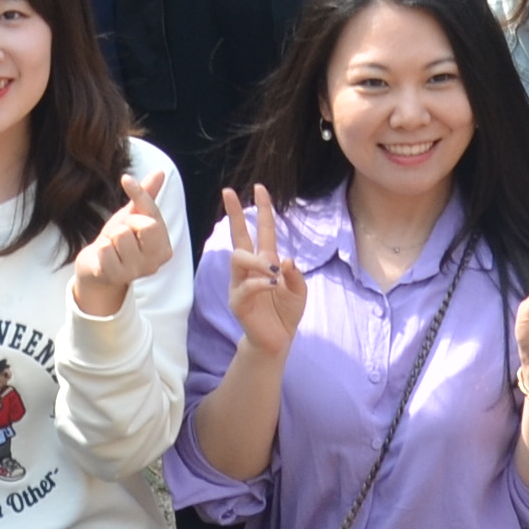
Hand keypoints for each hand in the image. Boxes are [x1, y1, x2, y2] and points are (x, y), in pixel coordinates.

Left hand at [69, 163, 177, 318]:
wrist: (96, 267)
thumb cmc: (119, 240)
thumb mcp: (133, 215)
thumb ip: (147, 195)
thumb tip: (160, 171)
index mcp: (163, 248)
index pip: (154, 214)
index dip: (139, 194)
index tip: (125, 179)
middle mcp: (154, 263)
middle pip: (142, 225)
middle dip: (126, 223)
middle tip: (121, 234)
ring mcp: (134, 272)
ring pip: (120, 235)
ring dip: (111, 237)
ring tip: (112, 247)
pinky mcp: (114, 277)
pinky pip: (105, 249)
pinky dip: (100, 249)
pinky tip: (104, 258)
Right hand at [218, 191, 311, 361]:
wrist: (277, 341)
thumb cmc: (286, 313)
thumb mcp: (299, 291)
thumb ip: (295, 275)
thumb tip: (286, 259)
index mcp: (266, 261)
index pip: (262, 230)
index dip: (262, 209)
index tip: (259, 188)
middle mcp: (249, 269)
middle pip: (238, 236)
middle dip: (234, 213)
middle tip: (228, 192)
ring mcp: (240, 284)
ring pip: (238, 258)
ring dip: (257, 260)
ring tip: (274, 270)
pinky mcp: (238, 301)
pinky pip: (245, 286)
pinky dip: (259, 283)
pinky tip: (272, 285)